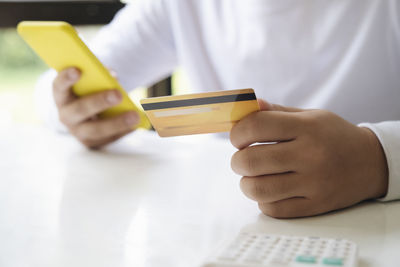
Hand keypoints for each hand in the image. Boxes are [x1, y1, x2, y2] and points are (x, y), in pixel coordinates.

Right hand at [53, 67, 139, 148]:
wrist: (86, 116)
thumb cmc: (89, 92)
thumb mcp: (91, 82)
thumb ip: (99, 76)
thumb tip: (113, 77)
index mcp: (62, 96)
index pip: (59, 86)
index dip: (66, 78)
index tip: (77, 70)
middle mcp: (66, 115)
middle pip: (80, 110)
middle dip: (100, 102)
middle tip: (118, 94)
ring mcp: (77, 132)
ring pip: (96, 129)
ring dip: (117, 122)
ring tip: (135, 116)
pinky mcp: (91, 143)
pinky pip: (108, 139)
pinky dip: (123, 131)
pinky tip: (136, 125)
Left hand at [230, 100, 387, 217]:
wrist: (371, 163)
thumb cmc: (333, 136)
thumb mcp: (310, 116)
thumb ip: (276, 113)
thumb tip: (245, 108)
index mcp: (307, 127)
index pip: (256, 126)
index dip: (237, 133)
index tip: (238, 138)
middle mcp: (310, 155)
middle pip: (251, 161)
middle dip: (237, 161)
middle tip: (242, 159)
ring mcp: (313, 184)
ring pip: (259, 189)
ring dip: (247, 183)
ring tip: (253, 176)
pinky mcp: (315, 206)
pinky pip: (274, 209)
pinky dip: (264, 201)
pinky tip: (271, 190)